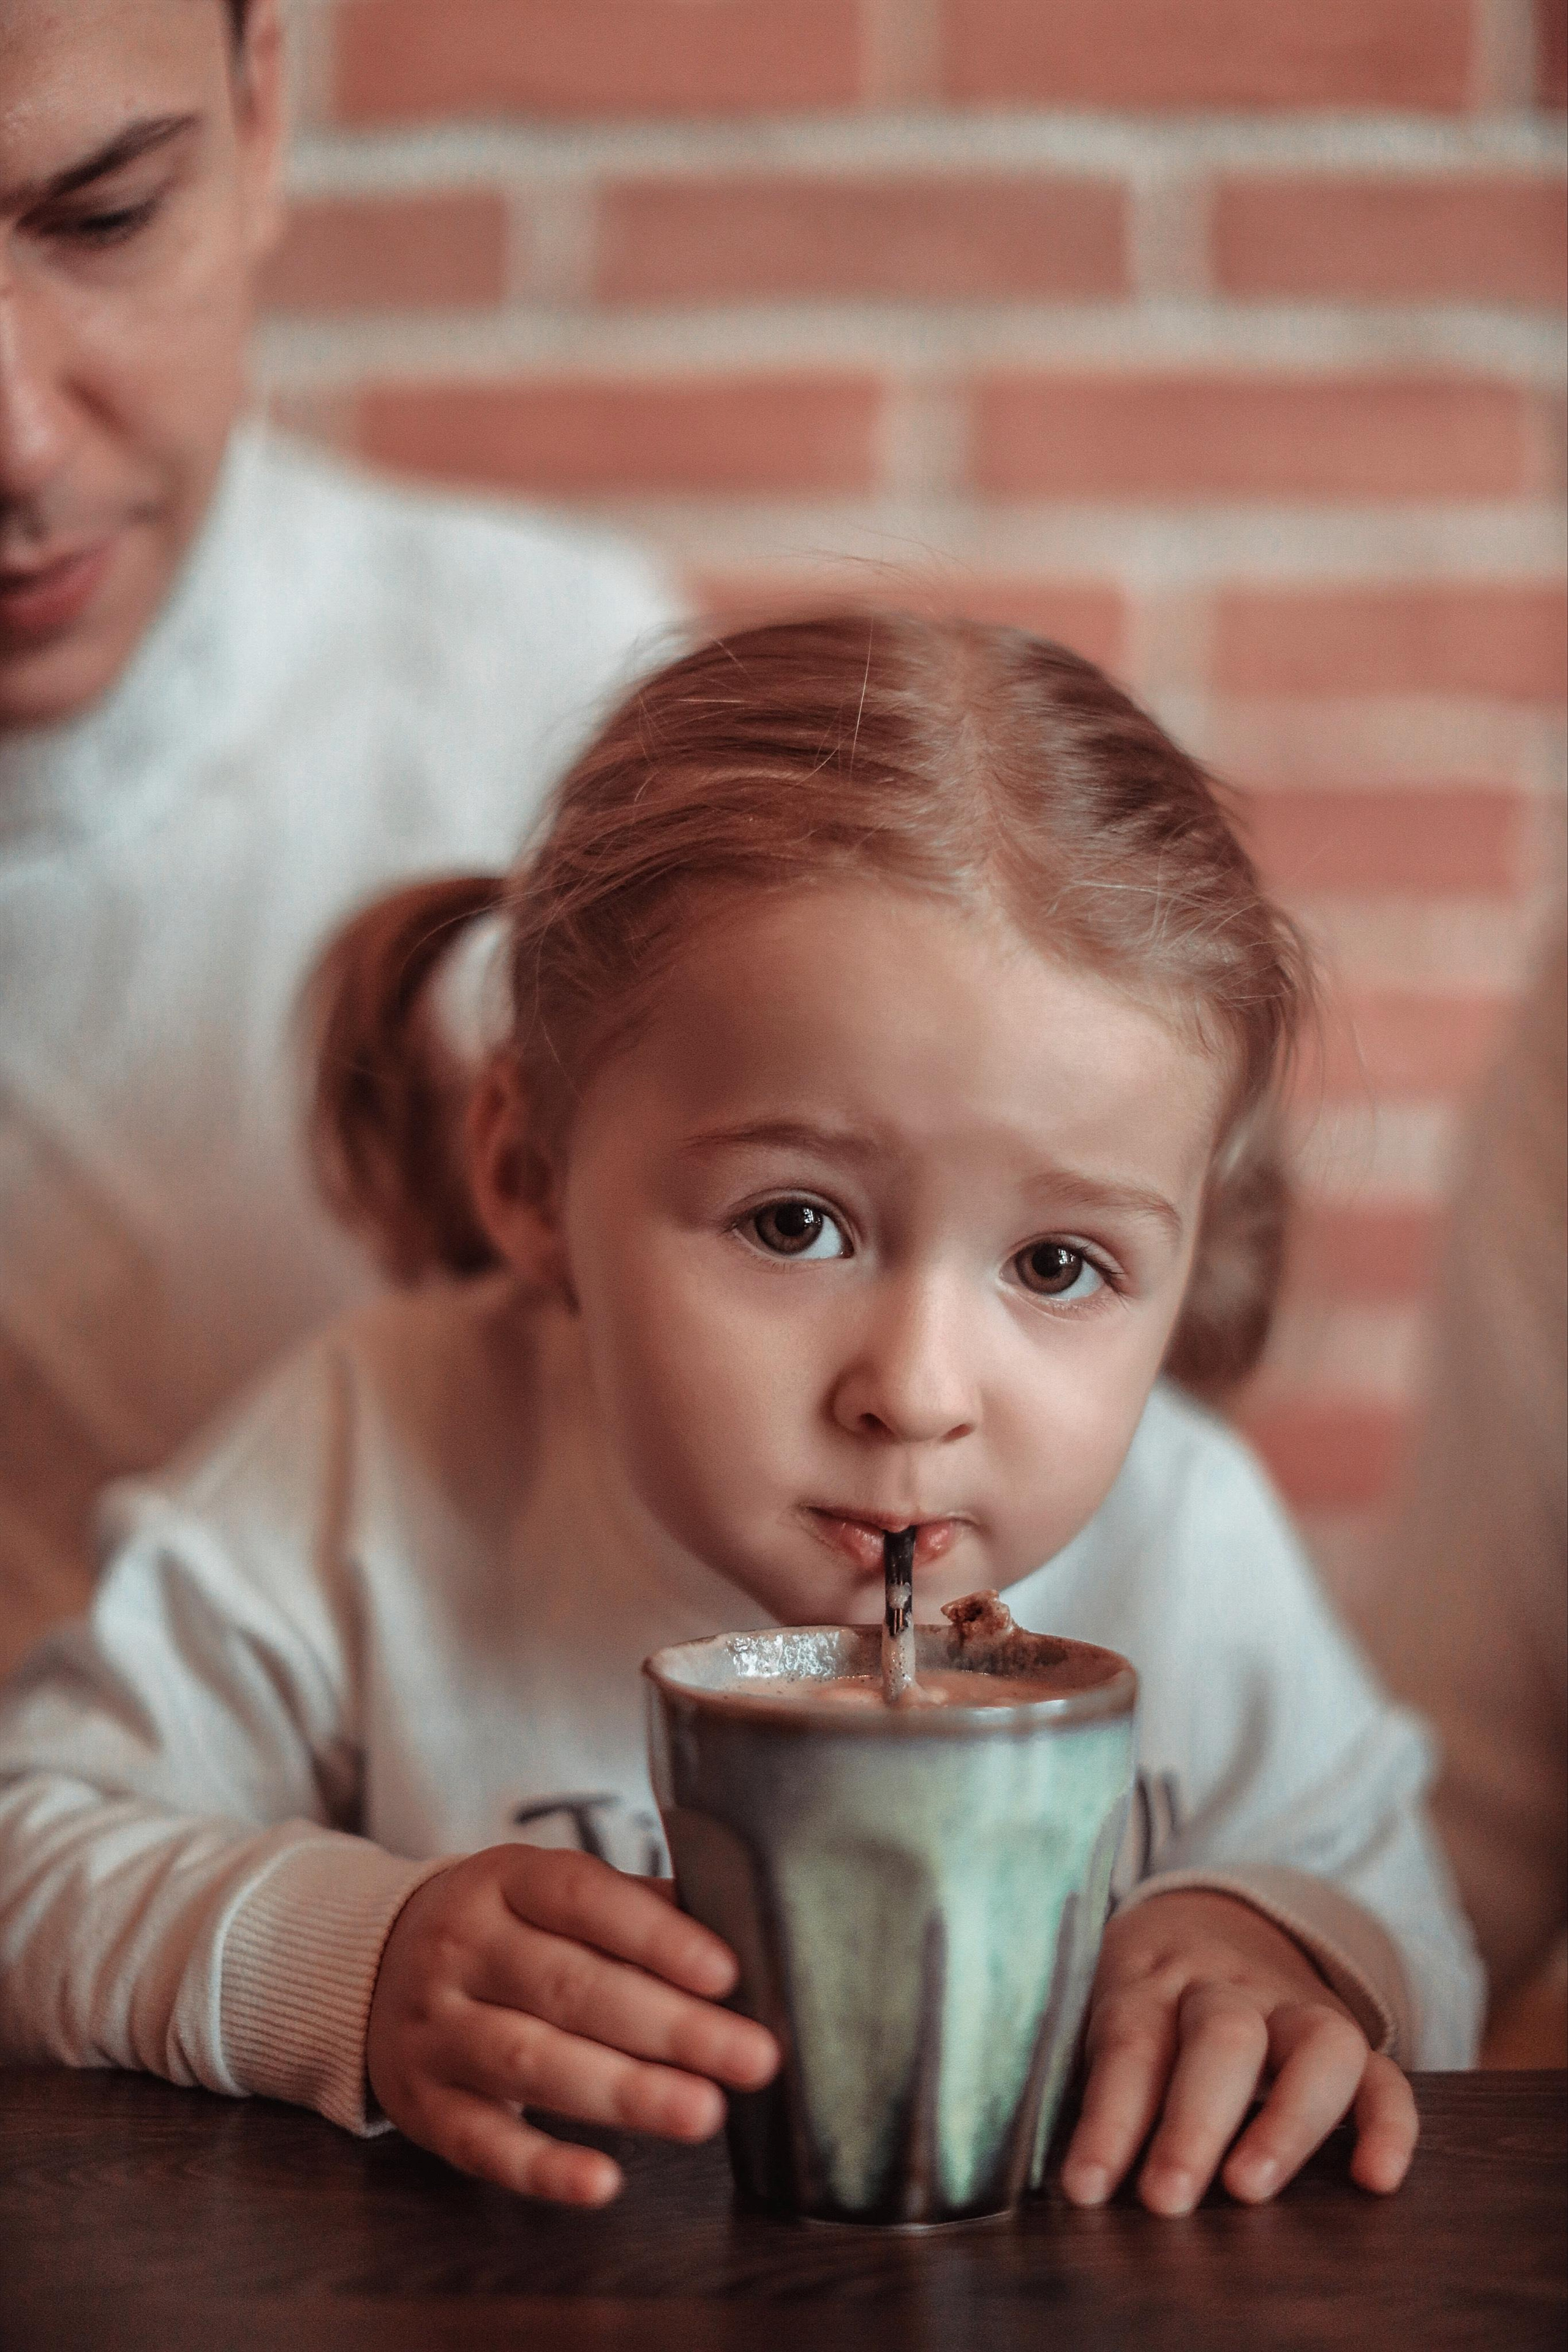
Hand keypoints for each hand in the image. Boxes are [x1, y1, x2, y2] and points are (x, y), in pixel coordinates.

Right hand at [366, 1844, 778, 2206]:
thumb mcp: (548, 1891)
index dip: (655, 1935)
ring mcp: (435, 2031)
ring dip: (622, 2093)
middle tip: (752, 2058)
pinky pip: (482, 2143)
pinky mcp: (422, 2106)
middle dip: (668, 2026)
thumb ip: (633, 1905)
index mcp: (504, 1882)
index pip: (582, 1897)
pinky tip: (602, 2183)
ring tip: (703, 2112)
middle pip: (568, 1987)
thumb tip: (736, 1921)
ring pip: (530, 2061)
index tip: (726, 1972)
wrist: (371, 1966)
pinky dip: (542, 2168)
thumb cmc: (502, 1929)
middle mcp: (462, 1950)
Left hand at [1059, 1889, 1417, 2215]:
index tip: (1085, 2188)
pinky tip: (1375, 2180)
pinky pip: (1385, 2073)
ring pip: (1313, 2044)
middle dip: (1194, 2123)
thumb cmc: (1143, 1998)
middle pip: (1221, 2036)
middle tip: (1166, 2199)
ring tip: (1249, 2189)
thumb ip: (1099, 2080)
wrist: (1209, 1917)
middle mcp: (1228, 1988)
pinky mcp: (1349, 2039)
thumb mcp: (1105, 2011)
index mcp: (1152, 1981)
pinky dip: (1388, 2125)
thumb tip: (1078, 2186)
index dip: (1107, 2119)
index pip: (1131, 2044)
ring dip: (1285, 2123)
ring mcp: (1296, 2009)